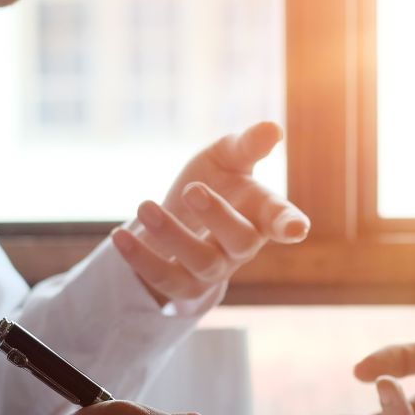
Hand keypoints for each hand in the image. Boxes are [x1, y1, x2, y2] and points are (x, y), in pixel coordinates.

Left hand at [111, 121, 310, 304]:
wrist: (177, 215)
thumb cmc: (213, 180)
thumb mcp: (226, 157)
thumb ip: (247, 145)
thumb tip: (272, 128)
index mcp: (260, 213)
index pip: (281, 220)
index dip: (289, 225)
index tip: (295, 230)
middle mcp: (242, 246)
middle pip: (241, 241)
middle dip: (218, 217)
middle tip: (192, 189)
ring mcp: (215, 269)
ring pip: (202, 261)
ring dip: (173, 235)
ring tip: (144, 206)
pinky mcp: (183, 285)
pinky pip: (165, 280)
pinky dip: (141, 259)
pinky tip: (119, 235)